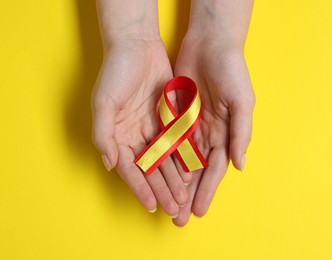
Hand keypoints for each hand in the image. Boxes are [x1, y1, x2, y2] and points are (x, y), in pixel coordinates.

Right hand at [92, 38, 190, 216]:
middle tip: (175, 209)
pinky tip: (192, 172)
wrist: (137, 45)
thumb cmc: (116, 72)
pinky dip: (184, 158)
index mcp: (118, 136)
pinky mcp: (169, 118)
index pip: (131, 169)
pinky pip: (178, 142)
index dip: (141, 188)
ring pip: (166, 160)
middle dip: (162, 190)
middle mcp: (136, 136)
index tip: (153, 206)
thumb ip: (103, 134)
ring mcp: (153, 128)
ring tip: (184, 197)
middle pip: (151, 169)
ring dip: (174, 179)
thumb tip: (110, 164)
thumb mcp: (103, 102)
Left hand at [172, 33, 254, 225]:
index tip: (198, 211)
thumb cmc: (232, 70)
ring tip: (167, 202)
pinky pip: (167, 140)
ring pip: (180, 160)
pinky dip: (163, 158)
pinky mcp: (175, 114)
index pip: (215, 169)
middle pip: (196, 170)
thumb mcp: (242, 100)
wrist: (210, 42)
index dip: (207, 190)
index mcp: (226, 133)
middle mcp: (208, 133)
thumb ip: (240, 132)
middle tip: (179, 217)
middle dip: (189, 194)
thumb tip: (240, 165)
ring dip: (174, 182)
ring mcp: (191, 125)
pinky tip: (155, 173)